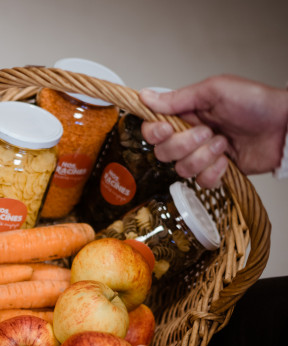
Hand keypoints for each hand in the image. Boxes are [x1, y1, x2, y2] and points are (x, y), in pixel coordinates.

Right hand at [139, 75, 287, 187]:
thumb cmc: (256, 103)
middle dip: (184, 145)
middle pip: (163, 152)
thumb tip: (145, 96)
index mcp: (186, 114)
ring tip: (223, 143)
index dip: (154, 133)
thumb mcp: (215, 90)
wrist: (285, 127)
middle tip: (208, 132)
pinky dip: (215, 172)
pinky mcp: (215, 172)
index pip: (152, 129)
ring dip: (203, 157)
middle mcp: (189, 136)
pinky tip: (228, 159)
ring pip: (181, 169)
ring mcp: (202, 155)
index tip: (167, 129)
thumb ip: (178, 97)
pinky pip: (201, 182)